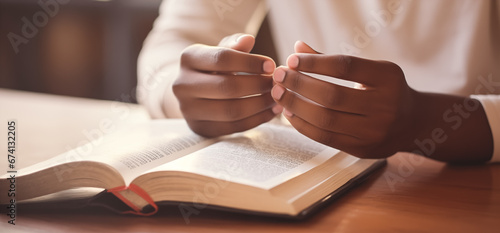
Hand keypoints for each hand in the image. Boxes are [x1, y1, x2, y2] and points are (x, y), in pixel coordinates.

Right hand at [173, 34, 280, 136]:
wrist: (194, 92)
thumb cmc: (213, 67)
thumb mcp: (221, 51)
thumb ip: (235, 45)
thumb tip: (248, 39)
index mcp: (188, 58)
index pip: (222, 59)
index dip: (250, 63)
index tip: (271, 65)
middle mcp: (182, 84)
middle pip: (227, 86)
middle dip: (257, 85)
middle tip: (276, 84)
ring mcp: (188, 109)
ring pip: (231, 110)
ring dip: (260, 105)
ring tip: (277, 98)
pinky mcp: (200, 128)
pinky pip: (233, 126)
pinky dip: (257, 120)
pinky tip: (271, 112)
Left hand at [272, 41, 417, 157]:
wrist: (412, 123)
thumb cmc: (383, 89)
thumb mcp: (367, 70)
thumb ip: (332, 60)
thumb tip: (297, 47)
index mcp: (387, 77)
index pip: (344, 66)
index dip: (314, 63)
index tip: (291, 60)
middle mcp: (385, 105)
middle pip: (332, 95)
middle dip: (299, 84)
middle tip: (279, 76)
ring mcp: (374, 130)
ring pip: (325, 119)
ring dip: (296, 105)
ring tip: (278, 94)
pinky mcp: (362, 148)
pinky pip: (324, 137)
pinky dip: (302, 124)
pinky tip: (289, 113)